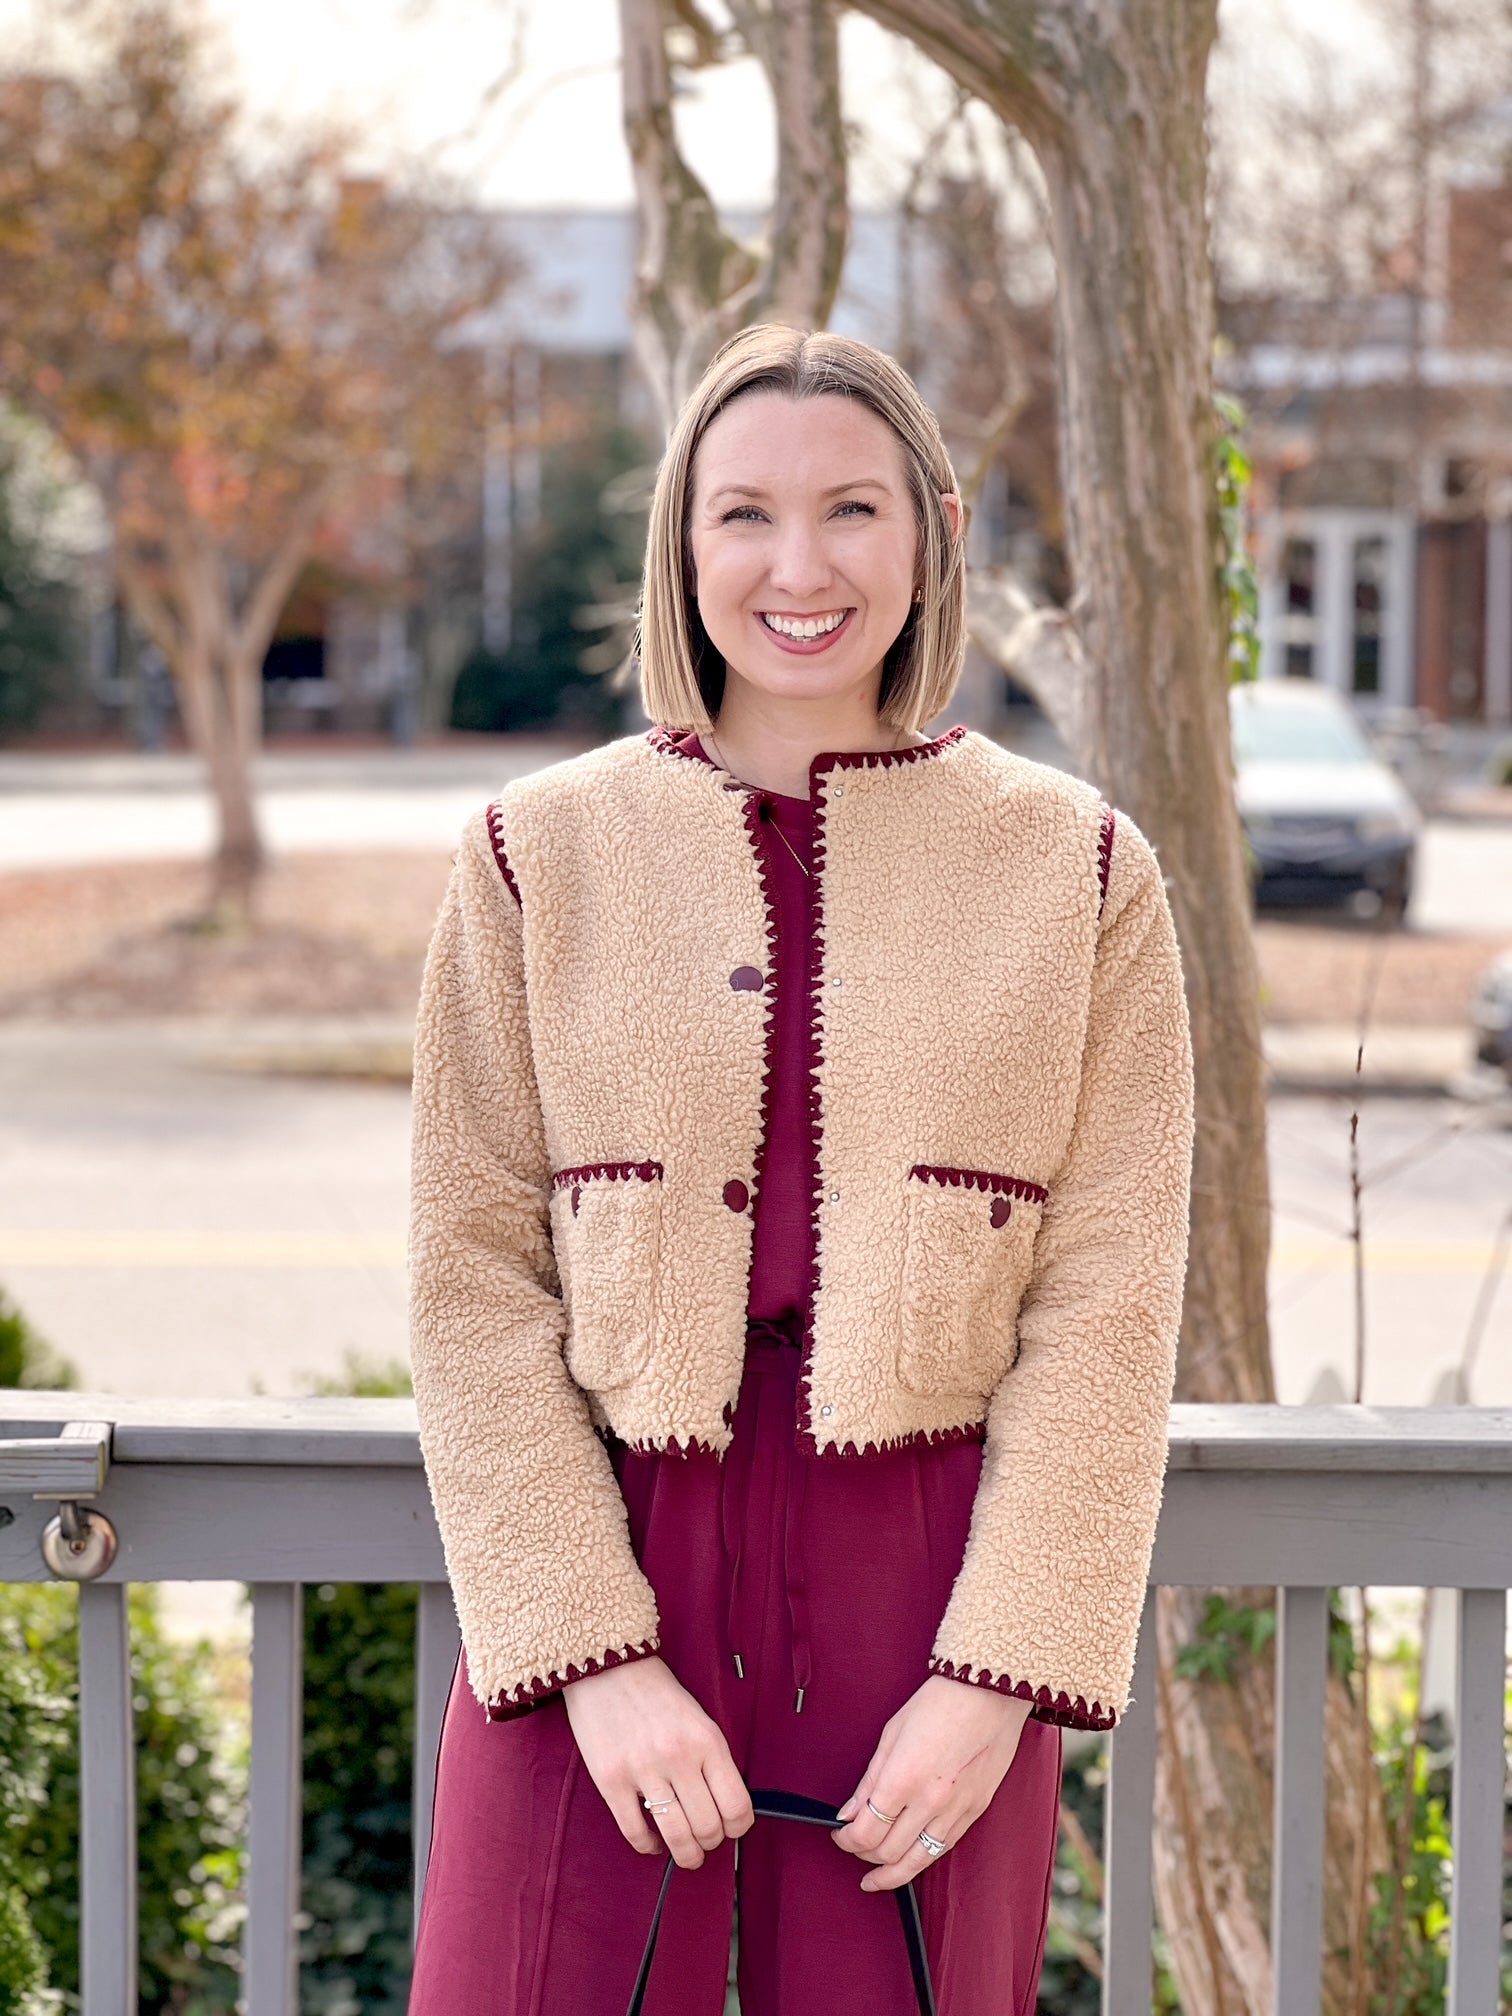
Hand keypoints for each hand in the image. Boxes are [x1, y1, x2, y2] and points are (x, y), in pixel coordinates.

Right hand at [562, 1654, 754, 1869]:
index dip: (738, 1828)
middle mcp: (678, 1757)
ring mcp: (643, 1770)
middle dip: (710, 1843)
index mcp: (707, 1740)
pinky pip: (635, 1832)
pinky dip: (648, 1846)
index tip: (732, 1830)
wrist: (608, 1665)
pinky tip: (653, 1842)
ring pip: (676, 1836)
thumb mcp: (698, 1718)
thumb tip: (725, 1807)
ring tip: (685, 1853)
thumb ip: (712, 1759)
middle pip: (707, 1827)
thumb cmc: (657, 1693)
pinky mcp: (611, 1780)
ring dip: (685, 1854)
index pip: (737, 1805)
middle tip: (705, 1841)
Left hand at [829, 1675, 1032, 1890]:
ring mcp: (956, 1809)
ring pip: (918, 1860)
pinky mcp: (976, 1810)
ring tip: (875, 1877)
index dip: (846, 1840)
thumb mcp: (892, 1733)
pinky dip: (922, 1858)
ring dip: (891, 1872)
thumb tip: (850, 1813)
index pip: (866, 1832)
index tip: (840, 1834)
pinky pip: (944, 1847)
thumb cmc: (940, 1702)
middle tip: (853, 1846)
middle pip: (888, 1851)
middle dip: (863, 1855)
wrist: (989, 1691)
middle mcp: (930, 1801)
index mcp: (903, 1778)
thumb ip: (870, 1780)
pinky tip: (909, 1859)